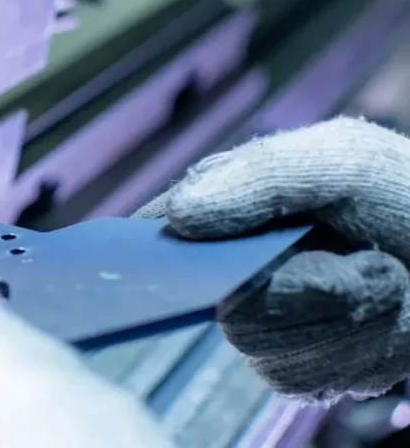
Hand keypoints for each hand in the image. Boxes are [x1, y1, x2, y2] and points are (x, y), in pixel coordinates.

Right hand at [136, 117, 409, 401]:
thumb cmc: (405, 194)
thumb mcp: (340, 160)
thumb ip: (261, 177)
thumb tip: (176, 215)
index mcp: (235, 209)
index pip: (165, 229)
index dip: (152, 248)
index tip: (157, 258)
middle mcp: (242, 267)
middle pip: (219, 301)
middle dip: (299, 287)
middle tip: (357, 259)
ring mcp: (271, 320)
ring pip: (259, 343)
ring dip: (341, 315)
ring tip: (385, 280)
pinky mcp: (304, 367)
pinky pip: (297, 376)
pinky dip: (356, 348)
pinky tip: (387, 316)